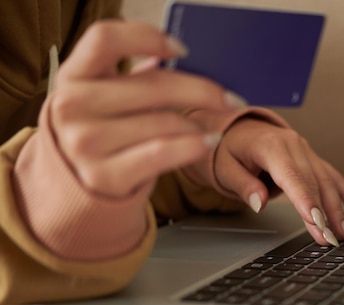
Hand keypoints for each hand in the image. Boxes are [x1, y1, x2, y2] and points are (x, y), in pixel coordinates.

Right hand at [48, 20, 243, 197]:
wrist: (75, 187)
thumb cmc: (101, 133)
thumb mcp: (104, 98)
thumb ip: (132, 76)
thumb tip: (171, 56)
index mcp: (73, 76)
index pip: (105, 38)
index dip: (147, 37)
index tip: (182, 49)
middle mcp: (72, 107)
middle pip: (153, 85)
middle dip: (203, 91)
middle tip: (231, 99)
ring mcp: (85, 144)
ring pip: (165, 122)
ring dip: (199, 125)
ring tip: (213, 128)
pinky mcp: (104, 176)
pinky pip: (163, 153)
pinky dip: (193, 146)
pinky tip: (209, 142)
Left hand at [183, 117, 343, 245]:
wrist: (239, 130)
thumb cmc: (230, 150)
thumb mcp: (226, 168)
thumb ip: (243, 185)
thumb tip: (258, 202)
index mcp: (271, 146)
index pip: (292, 177)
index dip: (306, 201)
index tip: (316, 222)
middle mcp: (293, 145)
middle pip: (313, 183)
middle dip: (325, 213)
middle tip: (330, 240)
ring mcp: (306, 151)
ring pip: (327, 182)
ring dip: (338, 209)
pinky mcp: (312, 158)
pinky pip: (332, 176)